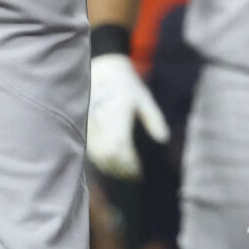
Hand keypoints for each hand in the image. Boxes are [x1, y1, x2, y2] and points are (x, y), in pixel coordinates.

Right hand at [86, 50, 168, 179]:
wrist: (102, 73)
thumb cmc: (127, 86)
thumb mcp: (144, 98)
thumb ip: (154, 118)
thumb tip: (164, 139)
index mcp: (116, 114)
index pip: (121, 147)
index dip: (129, 163)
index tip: (140, 172)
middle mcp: (101, 121)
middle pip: (108, 156)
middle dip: (121, 169)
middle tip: (135, 176)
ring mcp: (91, 125)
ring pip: (98, 155)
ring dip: (111, 168)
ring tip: (126, 174)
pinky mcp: (85, 128)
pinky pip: (91, 151)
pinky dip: (102, 161)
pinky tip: (114, 165)